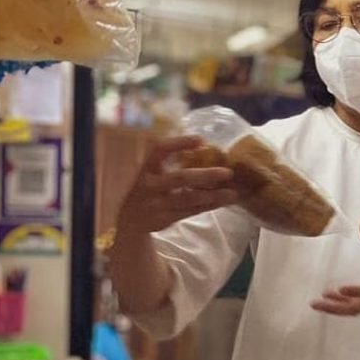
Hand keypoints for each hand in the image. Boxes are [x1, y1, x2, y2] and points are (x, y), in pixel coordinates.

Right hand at [117, 136, 236, 235]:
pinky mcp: (164, 219)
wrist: (127, 219)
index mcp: (144, 167)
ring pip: (189, 199)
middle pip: (180, 178)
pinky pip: (190, 211)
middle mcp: (149, 185)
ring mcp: (157, 203)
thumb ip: (165, 159)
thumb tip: (200, 144)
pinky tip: (223, 201)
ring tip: (233, 193)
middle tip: (228, 172)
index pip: (159, 150)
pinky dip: (208, 206)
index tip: (201, 139)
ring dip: (213, 196)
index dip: (179, 143)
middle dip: (205, 175)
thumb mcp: (147, 170)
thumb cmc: (144, 187)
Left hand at [312, 218, 359, 316]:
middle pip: (353, 307)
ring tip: (318, 303)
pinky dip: (342, 307)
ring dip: (335, 309)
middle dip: (334, 307)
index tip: (339, 289)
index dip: (354, 290)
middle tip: (315, 302)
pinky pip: (356, 309)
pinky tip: (331, 300)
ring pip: (352, 311)